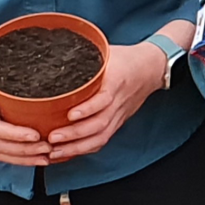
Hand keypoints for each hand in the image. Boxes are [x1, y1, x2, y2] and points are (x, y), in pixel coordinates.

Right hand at [0, 35, 48, 165]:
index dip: (16, 135)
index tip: (36, 135)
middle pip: (0, 146)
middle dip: (25, 151)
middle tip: (49, 149)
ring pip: (0, 151)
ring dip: (24, 157)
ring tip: (48, 156)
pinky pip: (1, 148)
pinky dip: (19, 156)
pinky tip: (38, 155)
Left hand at [46, 40, 168, 160]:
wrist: (152, 67)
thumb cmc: (125, 58)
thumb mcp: (105, 52)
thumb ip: (82, 56)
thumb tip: (52, 54)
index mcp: (116, 80)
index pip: (104, 98)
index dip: (87, 109)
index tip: (69, 115)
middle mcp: (119, 100)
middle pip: (100, 123)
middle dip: (75, 134)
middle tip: (52, 138)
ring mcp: (119, 113)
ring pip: (102, 135)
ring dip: (78, 147)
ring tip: (56, 152)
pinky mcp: (118, 121)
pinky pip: (104, 138)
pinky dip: (86, 148)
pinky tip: (69, 152)